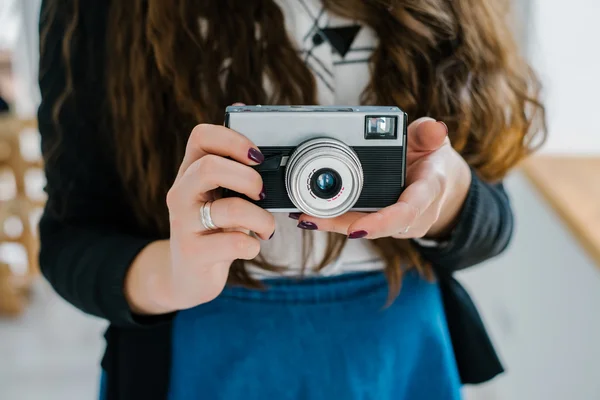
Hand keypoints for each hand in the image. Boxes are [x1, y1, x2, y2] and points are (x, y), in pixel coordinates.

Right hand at [161, 123, 274, 309]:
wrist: (189, 276)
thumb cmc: (215, 230)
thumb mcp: (221, 198)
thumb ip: (237, 177)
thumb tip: (272, 158)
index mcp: (190, 172)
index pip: (201, 136)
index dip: (234, 139)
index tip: (258, 157)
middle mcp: (180, 193)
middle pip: (210, 168)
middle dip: (249, 179)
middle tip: (262, 195)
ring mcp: (184, 224)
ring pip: (231, 209)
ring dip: (262, 219)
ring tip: (265, 228)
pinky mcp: (194, 253)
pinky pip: (236, 243)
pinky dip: (254, 245)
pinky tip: (250, 247)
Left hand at [293, 118, 471, 239]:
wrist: (440, 181)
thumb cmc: (432, 159)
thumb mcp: (432, 140)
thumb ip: (428, 133)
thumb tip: (434, 128)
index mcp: (429, 193)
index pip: (406, 212)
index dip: (380, 222)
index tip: (355, 229)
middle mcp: (416, 216)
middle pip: (376, 227)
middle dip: (341, 224)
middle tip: (310, 217)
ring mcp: (401, 226)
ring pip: (365, 229)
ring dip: (333, 224)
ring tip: (304, 216)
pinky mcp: (386, 228)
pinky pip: (361, 227)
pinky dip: (337, 222)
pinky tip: (313, 216)